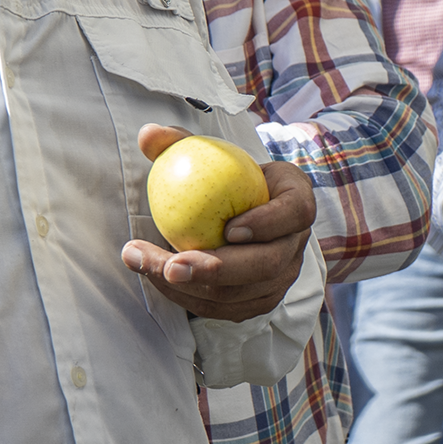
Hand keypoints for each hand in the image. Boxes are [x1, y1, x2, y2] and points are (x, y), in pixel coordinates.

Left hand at [122, 125, 315, 322]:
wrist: (239, 210)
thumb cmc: (224, 178)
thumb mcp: (210, 154)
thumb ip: (178, 143)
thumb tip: (147, 135)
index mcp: (296, 200)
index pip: (295, 213)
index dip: (268, 223)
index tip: (230, 228)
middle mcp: (294, 245)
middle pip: (266, 265)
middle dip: (217, 269)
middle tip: (172, 265)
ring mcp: (280, 278)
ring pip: (241, 294)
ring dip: (189, 287)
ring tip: (146, 266)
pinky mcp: (257, 301)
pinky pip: (223, 308)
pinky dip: (186, 297)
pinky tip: (153, 278)